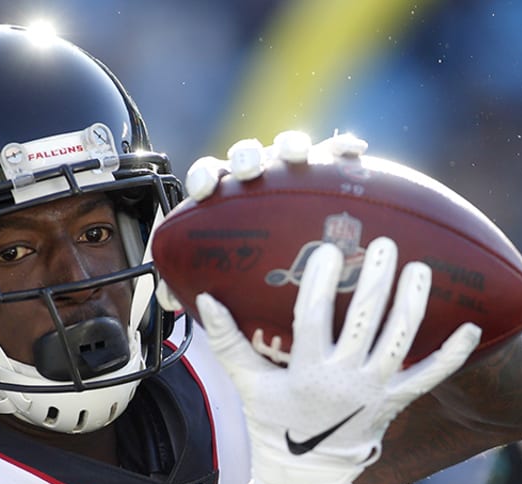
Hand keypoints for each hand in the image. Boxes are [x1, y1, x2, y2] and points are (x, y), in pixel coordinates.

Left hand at [155, 130, 369, 312]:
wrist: (312, 279)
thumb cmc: (259, 273)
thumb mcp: (227, 285)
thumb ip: (194, 286)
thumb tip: (168, 299)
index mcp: (228, 198)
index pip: (209, 177)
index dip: (204, 177)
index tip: (205, 190)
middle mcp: (259, 179)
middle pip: (247, 156)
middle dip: (246, 157)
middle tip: (250, 171)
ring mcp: (293, 173)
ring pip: (289, 148)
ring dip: (291, 146)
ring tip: (298, 156)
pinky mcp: (328, 174)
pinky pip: (337, 157)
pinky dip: (342, 150)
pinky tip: (353, 153)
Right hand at [197, 237, 481, 483]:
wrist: (306, 474)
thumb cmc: (274, 423)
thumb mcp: (248, 384)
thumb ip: (228, 340)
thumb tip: (205, 297)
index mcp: (307, 371)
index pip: (314, 318)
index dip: (322, 284)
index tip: (329, 251)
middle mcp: (345, 378)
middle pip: (365, 321)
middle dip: (377, 279)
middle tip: (385, 243)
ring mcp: (375, 390)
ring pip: (400, 340)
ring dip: (413, 302)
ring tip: (421, 268)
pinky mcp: (397, 401)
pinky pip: (431, 377)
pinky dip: (454, 355)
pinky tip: (473, 328)